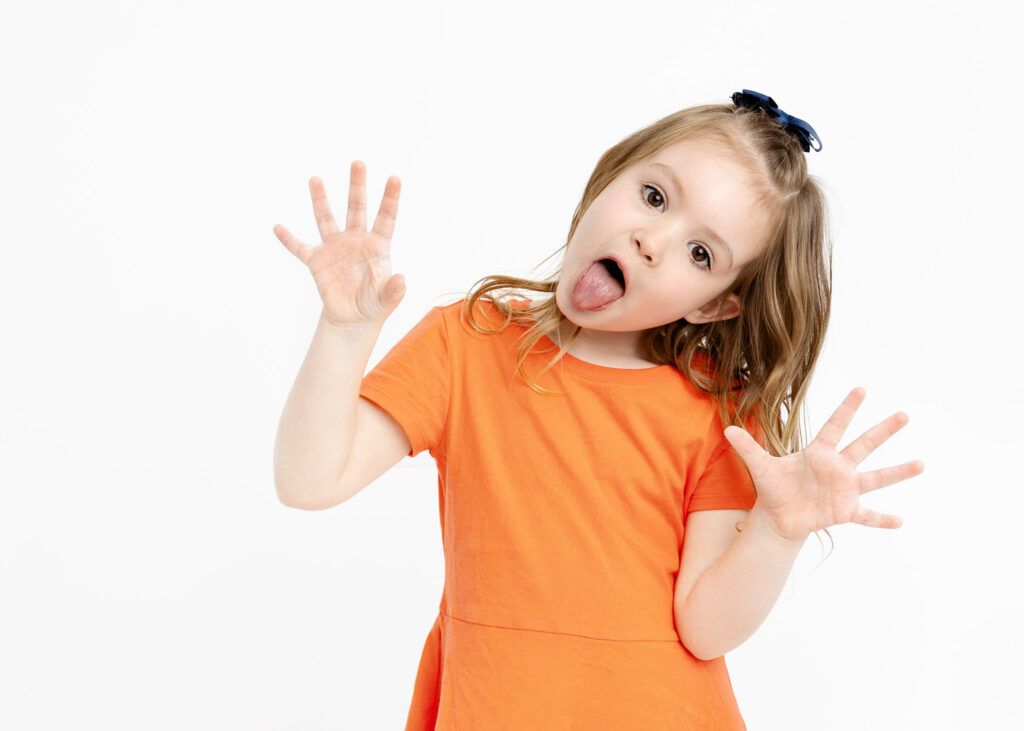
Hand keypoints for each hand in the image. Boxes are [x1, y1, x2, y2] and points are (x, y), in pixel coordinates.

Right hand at [273, 160, 404, 327]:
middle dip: (357, 186)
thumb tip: (402, 279)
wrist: (354, 318)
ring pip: (326, 219)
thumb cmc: (375, 304)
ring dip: (321, 200)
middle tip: (358, 163)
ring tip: (316, 179)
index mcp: (377, 245)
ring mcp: (334, 248)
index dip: (390, 199)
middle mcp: (355, 240)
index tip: (394, 178)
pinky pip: (300, 248)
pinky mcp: (317, 262)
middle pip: (356, 208)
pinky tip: (278, 228)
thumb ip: (395, 290)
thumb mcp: (388, 301)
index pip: (385, 217)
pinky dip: (289, 239)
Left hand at [723, 387, 924, 541]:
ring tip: (921, 463)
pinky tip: (900, 521)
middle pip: (864, 445)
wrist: (779, 517)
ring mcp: (844, 489)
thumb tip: (726, 429)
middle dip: (883, 430)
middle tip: (904, 414)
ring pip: (875, 478)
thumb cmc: (774, 488)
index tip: (861, 389)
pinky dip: (882, 519)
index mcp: (818, 453)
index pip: (834, 426)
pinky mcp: (845, 511)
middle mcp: (837, 467)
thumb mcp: (760, 468)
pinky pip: (867, 516)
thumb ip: (748, 448)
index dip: (846, 408)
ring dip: (897, 472)